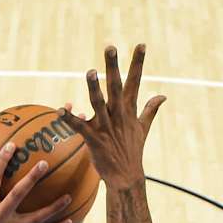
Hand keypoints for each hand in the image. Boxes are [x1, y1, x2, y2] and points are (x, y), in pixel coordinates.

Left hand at [63, 42, 164, 189]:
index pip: (135, 81)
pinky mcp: (94, 139)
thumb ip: (150, 109)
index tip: (140, 44)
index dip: (137, 62)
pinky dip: (69, 119)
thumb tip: (163, 96)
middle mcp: (118, 115)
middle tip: (110, 47)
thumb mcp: (143, 128)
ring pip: (99, 103)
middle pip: (116, 86)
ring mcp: (106, 127)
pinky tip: (59, 109)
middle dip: (113, 67)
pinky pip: (79, 127)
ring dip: (94, 88)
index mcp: (129, 110)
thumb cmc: (133, 152)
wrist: (126, 177)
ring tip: (91, 72)